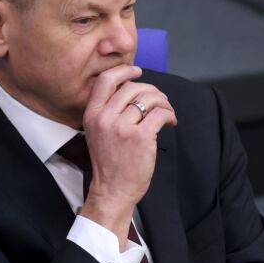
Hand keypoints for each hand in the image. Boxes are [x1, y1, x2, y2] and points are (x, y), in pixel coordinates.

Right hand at [80, 65, 176, 248]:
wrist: (112, 191)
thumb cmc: (109, 163)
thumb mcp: (98, 132)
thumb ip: (109, 111)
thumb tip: (132, 88)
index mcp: (92, 115)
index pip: (105, 80)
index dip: (124, 71)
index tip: (137, 72)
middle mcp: (105, 118)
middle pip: (132, 87)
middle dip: (151, 90)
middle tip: (160, 101)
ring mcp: (122, 127)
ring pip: (149, 98)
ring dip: (163, 102)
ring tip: (167, 112)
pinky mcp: (140, 137)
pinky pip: (160, 114)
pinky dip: (170, 115)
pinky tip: (171, 122)